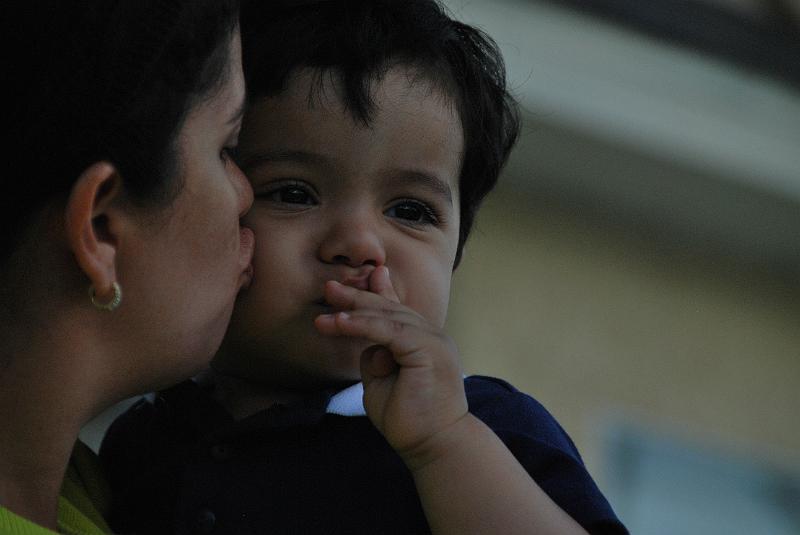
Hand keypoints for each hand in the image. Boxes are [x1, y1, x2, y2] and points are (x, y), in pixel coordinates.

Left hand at [314, 267, 468, 469]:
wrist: (434, 445)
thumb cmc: (409, 421)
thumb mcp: (381, 383)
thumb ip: (374, 358)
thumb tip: (367, 344)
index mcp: (423, 342)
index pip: (397, 312)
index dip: (375, 294)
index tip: (349, 286)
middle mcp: (432, 336)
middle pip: (391, 309)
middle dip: (358, 297)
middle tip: (329, 287)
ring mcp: (434, 340)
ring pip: (389, 316)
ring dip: (354, 310)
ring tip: (326, 309)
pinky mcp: (429, 349)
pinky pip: (390, 331)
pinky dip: (363, 325)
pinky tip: (340, 322)